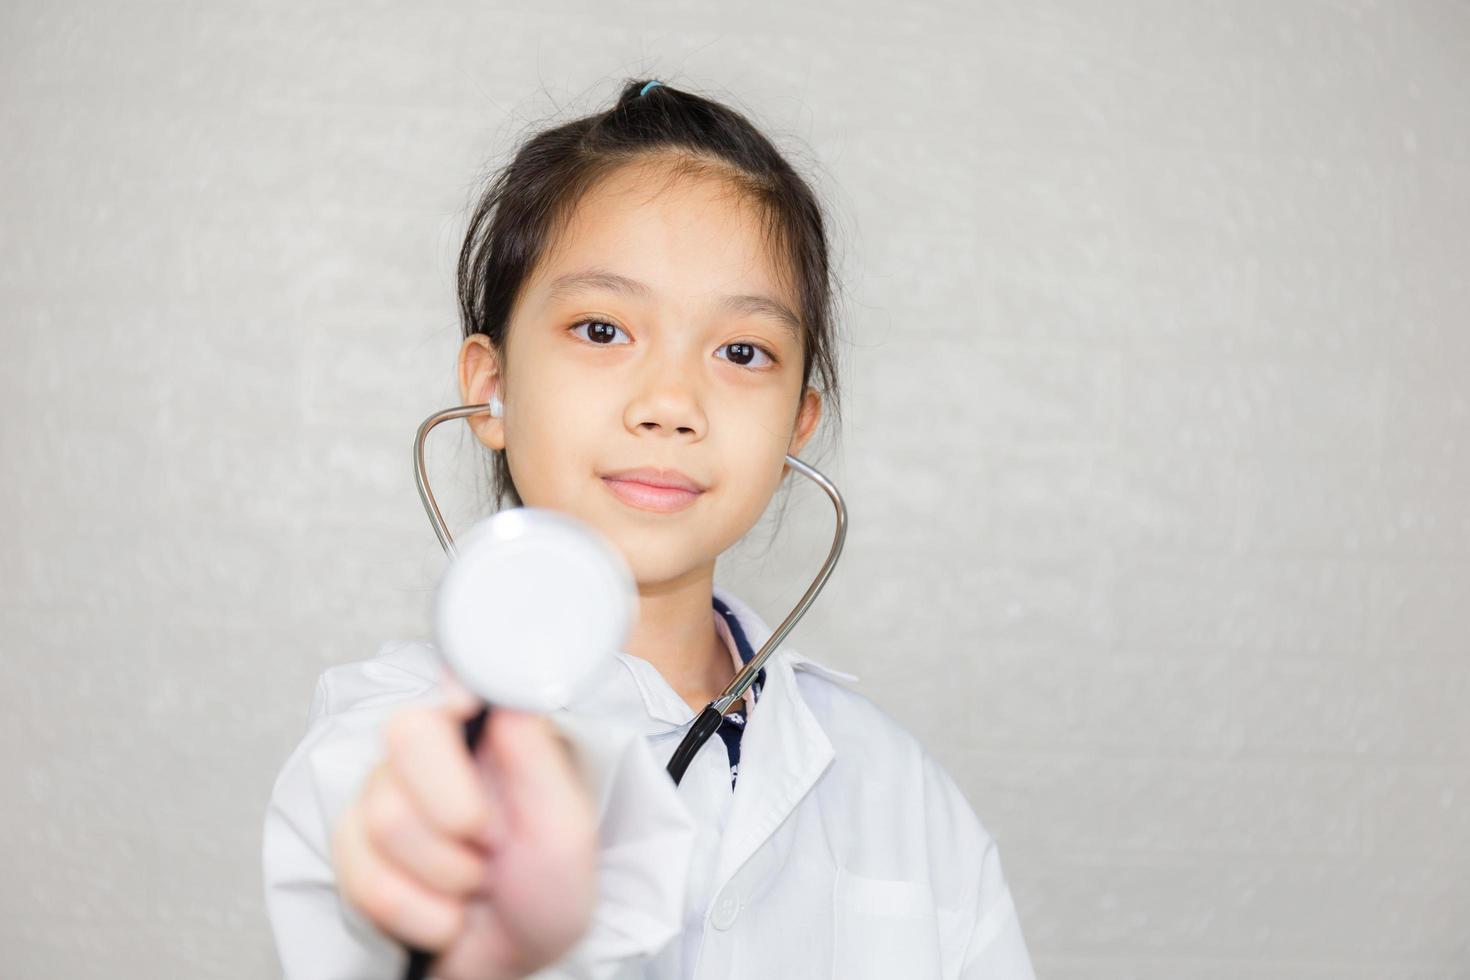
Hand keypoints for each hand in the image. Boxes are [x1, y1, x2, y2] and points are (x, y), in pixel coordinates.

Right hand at [331, 674, 599, 979]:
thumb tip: (508, 686)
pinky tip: (444, 912)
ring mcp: (384, 798)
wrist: (516, 962)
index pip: (450, 685)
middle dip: (456, 814)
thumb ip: (535, 756)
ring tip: (475, 883)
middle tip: (492, 844)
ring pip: (381, 817)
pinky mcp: (354, 851)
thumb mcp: (563, 826)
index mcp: (485, 734)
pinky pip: (360, 875)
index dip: (452, 695)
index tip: (466, 709)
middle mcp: (428, 755)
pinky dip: (414, 909)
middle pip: (403, 738)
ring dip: (444, 873)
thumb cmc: (549, 889)